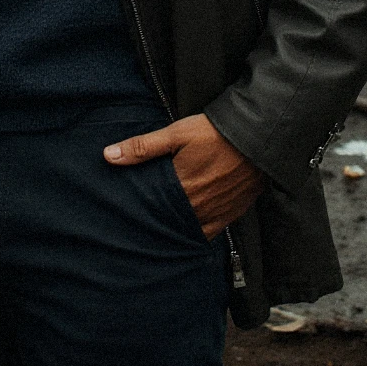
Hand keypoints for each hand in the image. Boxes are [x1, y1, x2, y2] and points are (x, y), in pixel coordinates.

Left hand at [104, 113, 264, 239]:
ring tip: (163, 226)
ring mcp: (217, 213)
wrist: (258, 136)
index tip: (128, 213)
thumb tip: (108, 155)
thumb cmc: (215, 132)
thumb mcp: (176, 133)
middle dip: (157, 222)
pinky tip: (189, 228)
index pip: (153, 209)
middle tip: (142, 223)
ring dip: (176, 229)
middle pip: (170, 223)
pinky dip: (198, 232)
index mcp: (181, 189)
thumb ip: (142, 147)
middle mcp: (198, 207)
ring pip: (189, 230)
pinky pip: (211, 232)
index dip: (141, 212)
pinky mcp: (233, 213)